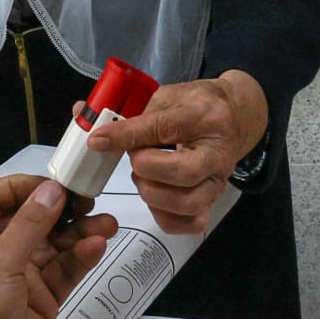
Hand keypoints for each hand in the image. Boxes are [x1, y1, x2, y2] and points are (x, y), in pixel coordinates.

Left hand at [0, 175, 117, 318]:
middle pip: (29, 220)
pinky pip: (63, 273)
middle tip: (90, 202)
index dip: (22, 187)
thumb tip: (54, 189)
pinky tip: (98, 247)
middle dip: (60, 210)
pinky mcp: (40, 303)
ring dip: (78, 234)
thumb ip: (29, 226)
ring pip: (53, 246)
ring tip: (108, 225)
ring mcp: (18, 280)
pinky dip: (80, 259)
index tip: (55, 185)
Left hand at [86, 70, 266, 233]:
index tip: (98, 140)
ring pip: (187, 203)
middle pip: (182, 173)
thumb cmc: (197, 105)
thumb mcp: (168, 95)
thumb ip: (130, 108)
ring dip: (153, 193)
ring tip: (143, 177)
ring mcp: (218, 181)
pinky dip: (165, 215)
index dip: (127, 135)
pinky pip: (191, 223)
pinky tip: (155, 198)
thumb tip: (83, 114)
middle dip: (146, 168)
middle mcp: (217, 153)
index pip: (164, 128)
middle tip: (135, 158)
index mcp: (205, 116)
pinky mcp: (214, 201)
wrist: (236, 117)